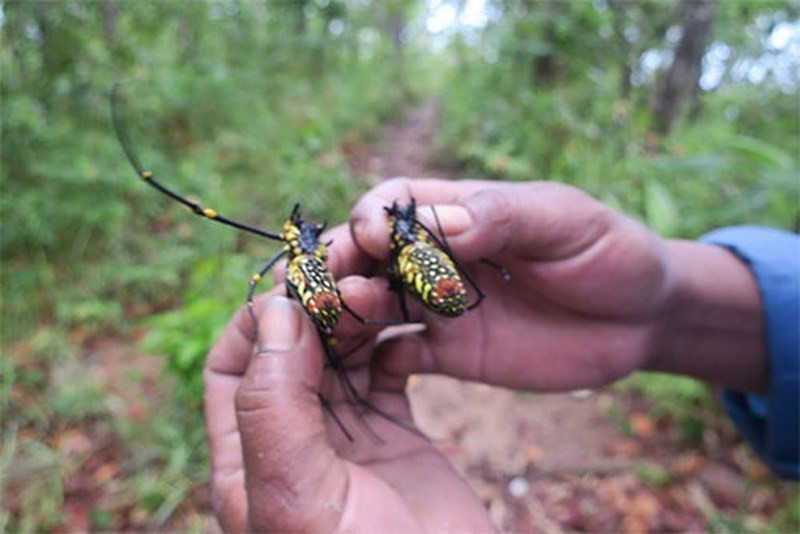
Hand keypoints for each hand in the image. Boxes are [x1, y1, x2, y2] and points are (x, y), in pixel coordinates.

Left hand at [204, 223, 494, 531]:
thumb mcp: (297, 497)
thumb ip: (273, 405)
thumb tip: (275, 311)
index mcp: (251, 459)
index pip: (233, 366)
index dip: (259, 320)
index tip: (300, 288)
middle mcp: (294, 440)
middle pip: (290, 349)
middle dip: (314, 304)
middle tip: (351, 269)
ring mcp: (347, 437)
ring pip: (340, 352)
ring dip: (355, 314)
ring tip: (381, 285)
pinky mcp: (397, 435)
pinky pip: (388, 369)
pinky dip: (396, 338)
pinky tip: (410, 321)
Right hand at [351, 178, 764, 392]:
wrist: (641, 317)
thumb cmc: (607, 252)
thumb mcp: (563, 222)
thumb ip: (504, 217)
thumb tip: (442, 224)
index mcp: (460, 211)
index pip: (393, 204)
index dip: (373, 218)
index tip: (373, 239)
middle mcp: (439, 258)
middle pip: (369, 256)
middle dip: (345, 265)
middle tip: (332, 284)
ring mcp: (442, 307)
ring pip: (377, 305)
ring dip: (355, 309)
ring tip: (352, 316)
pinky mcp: (452, 353)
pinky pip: (402, 356)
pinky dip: (380, 360)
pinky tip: (379, 366)